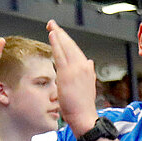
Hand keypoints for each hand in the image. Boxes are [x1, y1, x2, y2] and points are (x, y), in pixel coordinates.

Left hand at [45, 21, 99, 135]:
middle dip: (61, 33)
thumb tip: (90, 62)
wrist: (84, 116)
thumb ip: (87, 73)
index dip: (67, 41)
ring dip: (58, 35)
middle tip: (52, 24)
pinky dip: (56, 43)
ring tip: (51, 26)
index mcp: (87, 68)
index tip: (60, 33)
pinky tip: (52, 35)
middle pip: (71, 45)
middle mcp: (84, 65)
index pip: (75, 51)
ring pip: (66, 46)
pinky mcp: (67, 73)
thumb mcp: (87, 86)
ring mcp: (76, 68)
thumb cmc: (82, 105)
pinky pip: (60, 54)